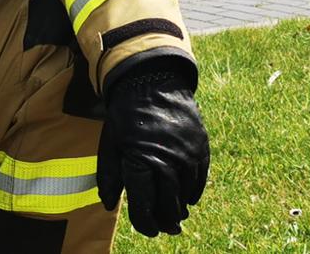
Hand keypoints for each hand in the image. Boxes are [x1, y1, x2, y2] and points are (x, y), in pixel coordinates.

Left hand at [97, 63, 208, 235]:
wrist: (152, 81)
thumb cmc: (125, 115)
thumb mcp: (110, 144)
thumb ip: (109, 177)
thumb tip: (109, 205)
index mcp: (140, 163)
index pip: (145, 206)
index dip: (145, 223)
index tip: (147, 229)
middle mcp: (167, 162)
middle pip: (169, 206)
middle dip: (165, 221)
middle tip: (164, 228)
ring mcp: (186, 154)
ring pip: (186, 195)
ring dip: (180, 208)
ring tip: (175, 216)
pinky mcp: (200, 146)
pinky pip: (200, 179)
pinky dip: (194, 192)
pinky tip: (187, 199)